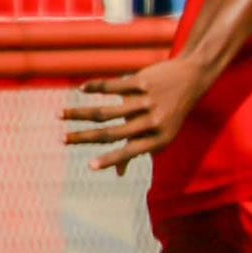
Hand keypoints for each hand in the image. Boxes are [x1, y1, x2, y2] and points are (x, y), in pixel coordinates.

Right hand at [61, 57, 209, 174]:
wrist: (192, 78)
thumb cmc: (172, 113)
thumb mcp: (162, 134)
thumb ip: (139, 150)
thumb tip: (118, 174)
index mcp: (159, 139)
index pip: (129, 151)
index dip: (110, 160)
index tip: (89, 167)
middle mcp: (153, 122)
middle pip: (111, 132)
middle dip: (82, 137)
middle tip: (60, 140)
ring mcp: (147, 101)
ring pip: (106, 111)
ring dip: (78, 113)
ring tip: (59, 115)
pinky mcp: (142, 82)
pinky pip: (113, 86)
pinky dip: (95, 88)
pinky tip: (81, 90)